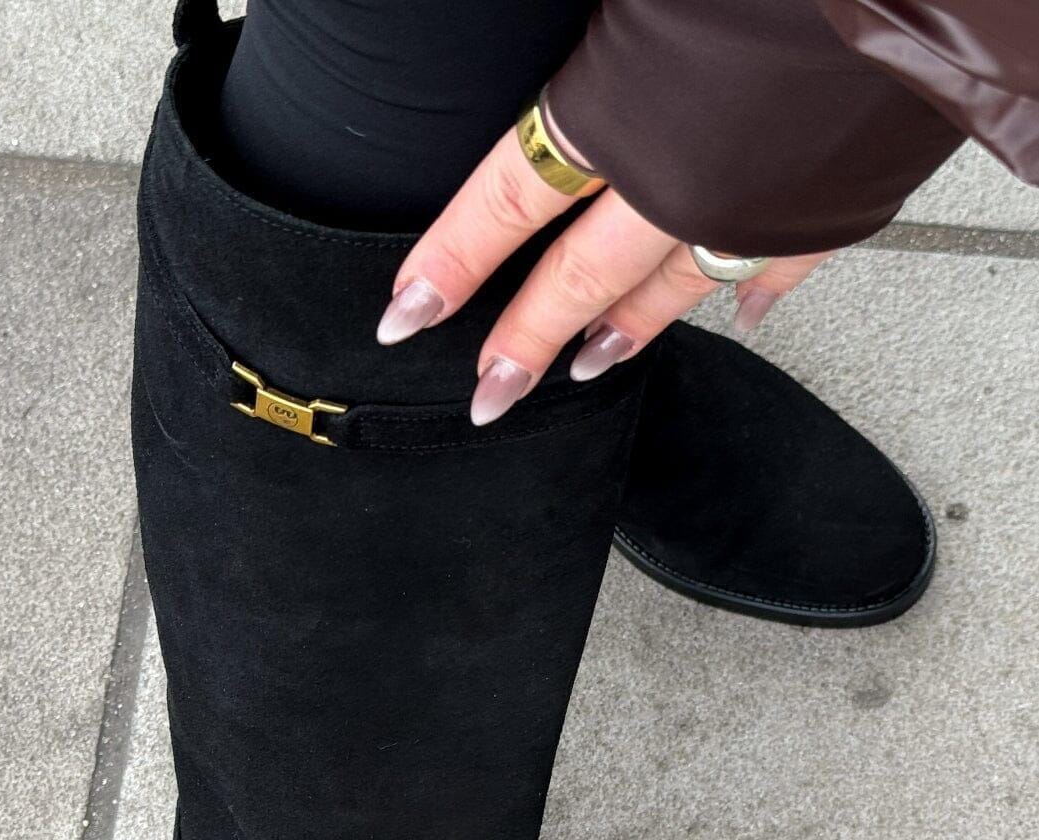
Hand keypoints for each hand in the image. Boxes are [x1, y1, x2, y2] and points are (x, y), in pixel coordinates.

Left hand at [376, 115, 833, 424]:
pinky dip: (754, 300)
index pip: (503, 204)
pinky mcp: (821, 213)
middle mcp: (675, 182)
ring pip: (668, 294)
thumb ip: (591, 55)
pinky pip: (774, 275)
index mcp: (617, 112)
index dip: (450, 261)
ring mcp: (748, 211)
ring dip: (621, 336)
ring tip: (582, 369)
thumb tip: (550, 93)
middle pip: (577, 280)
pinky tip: (742, 323)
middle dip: (524, 343)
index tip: (404, 313)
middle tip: (489, 397)